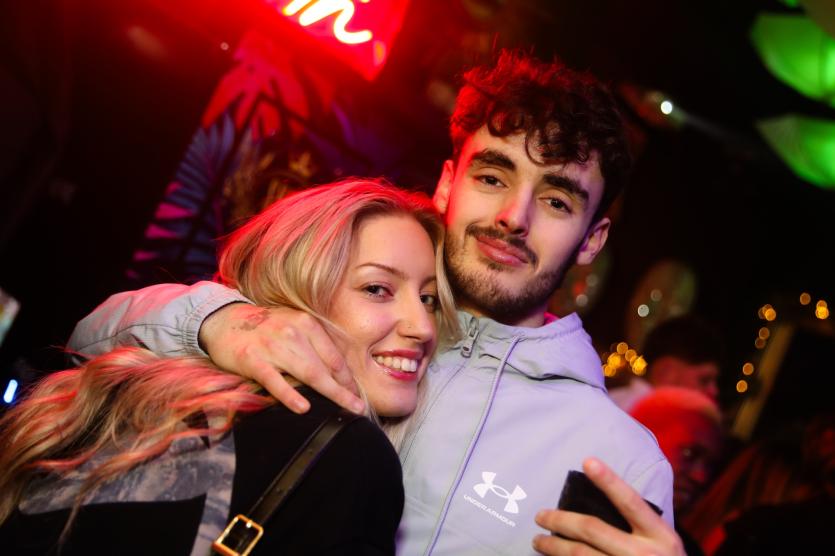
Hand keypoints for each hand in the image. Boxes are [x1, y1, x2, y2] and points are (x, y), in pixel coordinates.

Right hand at [200, 303, 363, 414]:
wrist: (225, 320)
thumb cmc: (265, 328)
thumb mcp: (293, 325)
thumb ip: (313, 343)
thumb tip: (338, 371)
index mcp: (306, 323)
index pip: (334, 355)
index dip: (348, 377)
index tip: (357, 392)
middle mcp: (293, 332)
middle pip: (326, 367)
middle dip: (345, 389)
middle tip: (359, 407)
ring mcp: (273, 347)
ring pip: (308, 373)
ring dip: (330, 393)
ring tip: (344, 409)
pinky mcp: (253, 360)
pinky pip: (276, 381)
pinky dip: (291, 395)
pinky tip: (304, 408)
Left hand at [532, 458, 684, 555]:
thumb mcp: (662, 541)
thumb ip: (639, 524)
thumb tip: (598, 501)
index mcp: (660, 536)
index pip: (631, 503)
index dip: (609, 481)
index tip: (588, 460)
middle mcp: (644, 555)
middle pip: (592, 530)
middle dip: (560, 520)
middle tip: (540, 515)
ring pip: (580, 555)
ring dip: (554, 547)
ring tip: (538, 540)